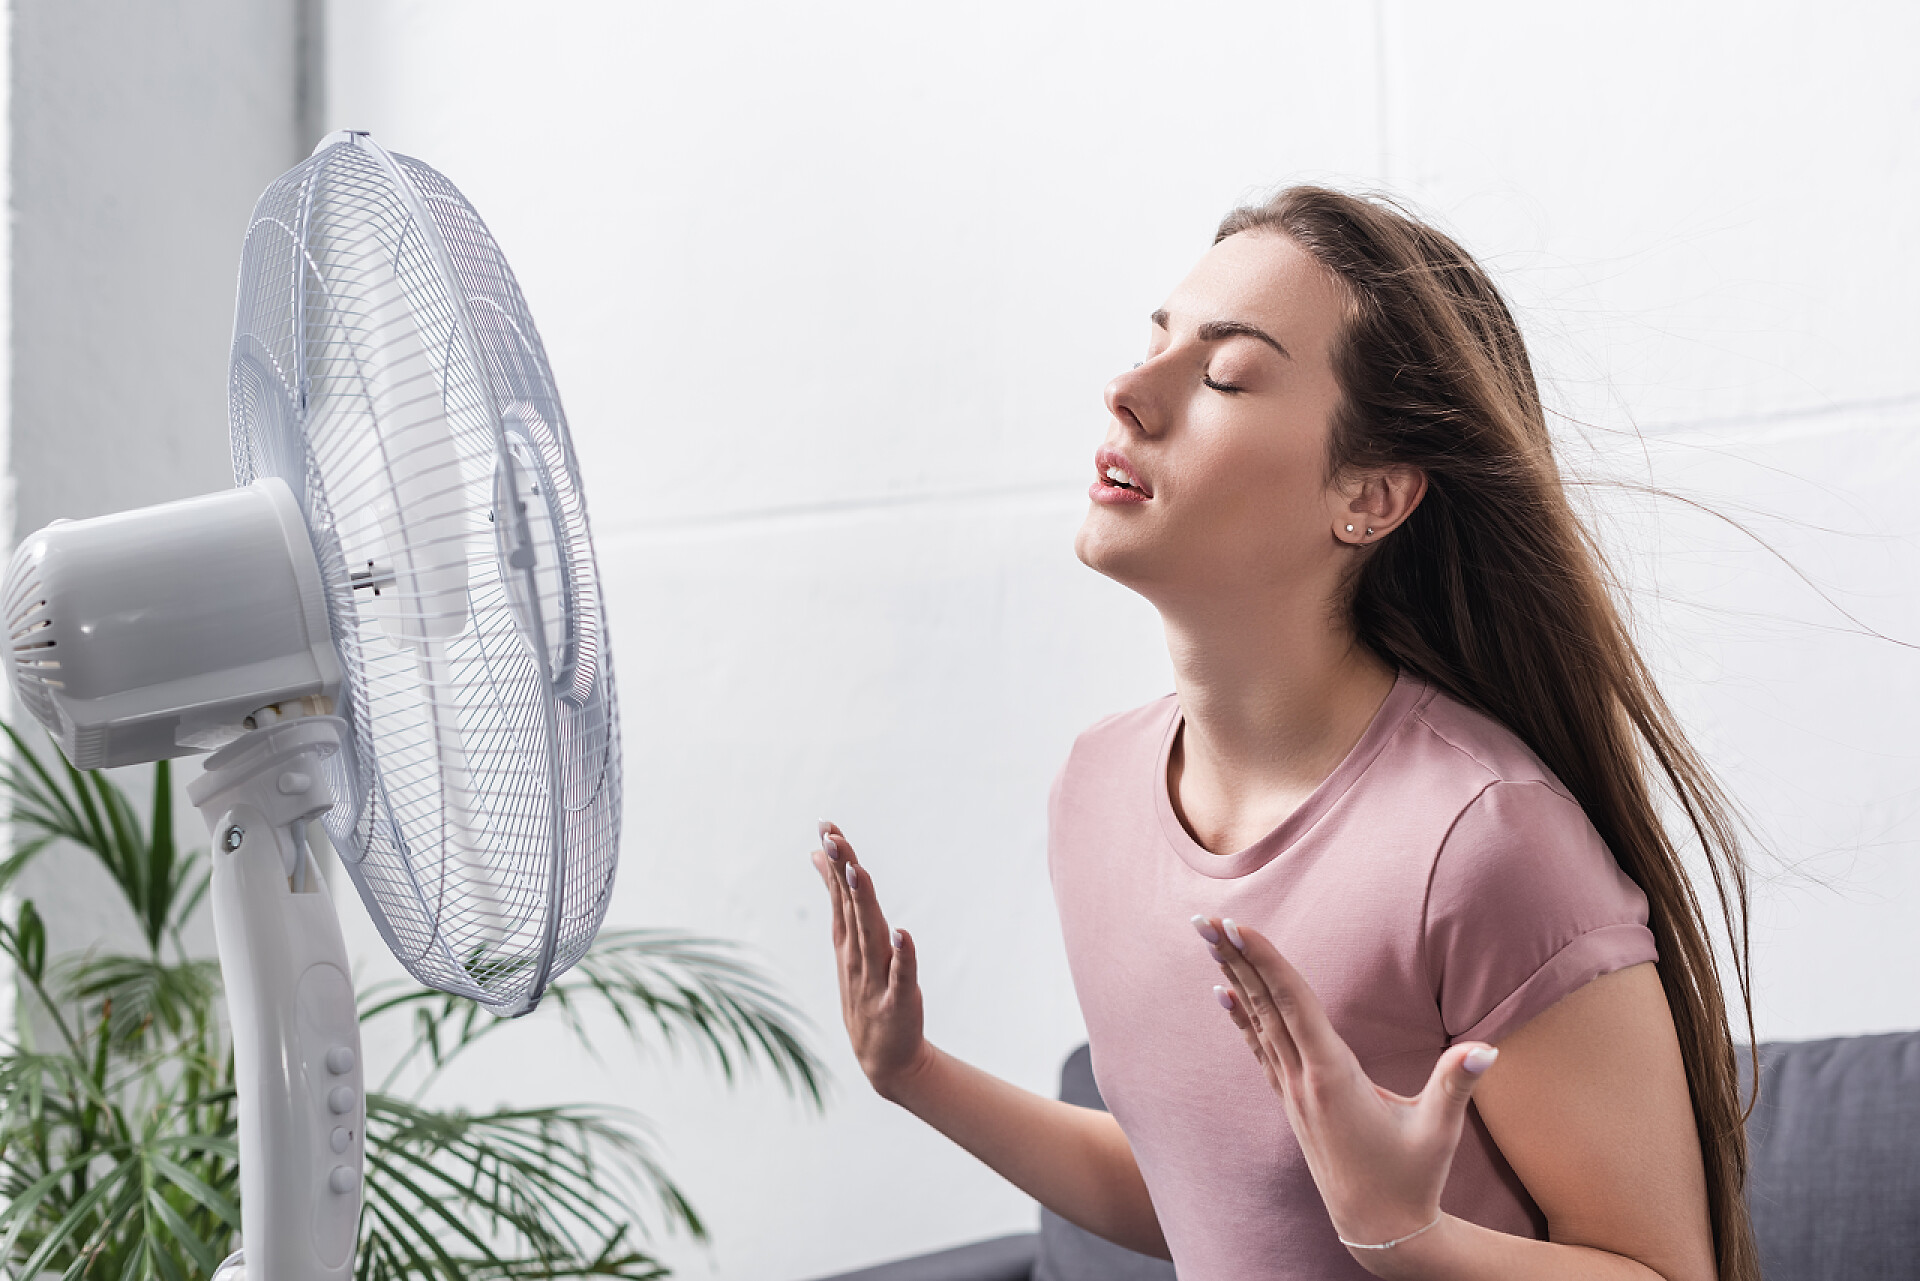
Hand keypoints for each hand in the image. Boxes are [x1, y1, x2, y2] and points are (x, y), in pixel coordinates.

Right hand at [811, 822, 930, 1099]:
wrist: (883, 1059)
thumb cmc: (865, 993)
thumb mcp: (846, 945)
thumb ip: (837, 900)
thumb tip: (821, 858)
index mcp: (847, 941)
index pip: (838, 895)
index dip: (833, 862)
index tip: (826, 828)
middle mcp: (857, 956)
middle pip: (850, 908)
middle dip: (842, 873)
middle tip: (833, 839)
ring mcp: (875, 979)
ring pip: (870, 935)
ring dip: (864, 904)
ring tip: (858, 872)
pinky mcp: (898, 1001)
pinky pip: (901, 976)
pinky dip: (902, 956)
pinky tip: (902, 934)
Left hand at [1191, 915, 1497, 1261]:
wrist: (1379, 1233)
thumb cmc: (1413, 1179)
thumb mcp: (1440, 1132)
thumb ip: (1457, 1084)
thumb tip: (1489, 1050)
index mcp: (1333, 1078)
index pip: (1294, 1005)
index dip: (1266, 962)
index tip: (1238, 927)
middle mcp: (1303, 1081)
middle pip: (1264, 1006)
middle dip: (1235, 959)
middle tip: (1204, 918)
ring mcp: (1293, 1093)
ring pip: (1257, 1023)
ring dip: (1234, 978)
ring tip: (1208, 939)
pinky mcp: (1294, 1102)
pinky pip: (1259, 1047)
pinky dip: (1241, 1016)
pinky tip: (1223, 994)